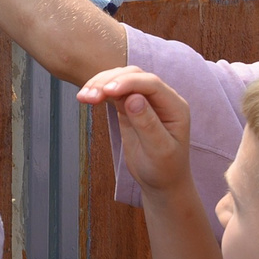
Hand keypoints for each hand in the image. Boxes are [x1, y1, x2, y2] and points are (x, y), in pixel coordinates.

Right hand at [78, 67, 193, 193]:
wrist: (162, 182)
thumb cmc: (165, 169)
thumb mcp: (159, 150)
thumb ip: (148, 123)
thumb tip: (133, 98)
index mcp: (175, 107)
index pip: (151, 84)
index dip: (128, 83)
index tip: (107, 91)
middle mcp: (161, 99)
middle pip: (134, 76)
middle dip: (110, 81)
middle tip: (89, 96)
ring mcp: (145, 101)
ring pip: (121, 80)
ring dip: (101, 84)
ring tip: (83, 97)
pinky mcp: (130, 107)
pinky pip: (114, 92)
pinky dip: (99, 92)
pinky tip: (86, 97)